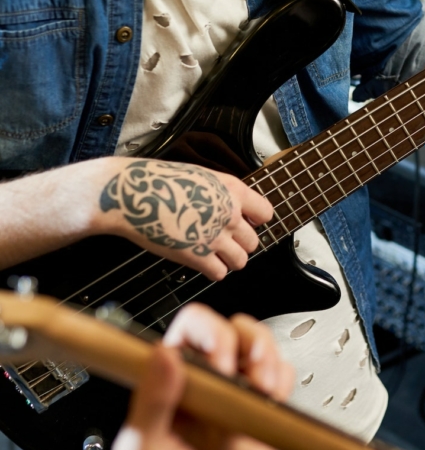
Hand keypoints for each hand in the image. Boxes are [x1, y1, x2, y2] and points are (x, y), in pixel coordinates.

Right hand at [96, 157, 273, 279]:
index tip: (247, 223)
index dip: (256, 221)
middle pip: (254, 242)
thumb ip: (225, 194)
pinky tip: (200, 260)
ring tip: (213, 253)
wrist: (134, 193)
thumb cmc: (162, 182)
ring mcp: (214, 236)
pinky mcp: (197, 256)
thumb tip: (238, 209)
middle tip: (224, 241)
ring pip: (241, 261)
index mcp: (233, 190)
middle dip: (239, 244)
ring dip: (228, 260)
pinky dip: (212, 270)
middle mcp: (229, 214)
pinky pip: (219, 273)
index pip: (266, 213)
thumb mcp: (204, 176)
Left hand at [111, 304, 293, 449]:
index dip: (207, 333)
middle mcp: (203, 379)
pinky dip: (282, 377)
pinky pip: (281, 369)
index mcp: (169, 382)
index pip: (188, 328)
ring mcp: (235, 388)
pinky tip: (271, 399)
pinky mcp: (263, 401)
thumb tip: (160, 356)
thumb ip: (148, 403)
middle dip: (244, 341)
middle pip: (228, 326)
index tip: (220, 359)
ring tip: (261, 386)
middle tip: (243, 372)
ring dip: (266, 356)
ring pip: (257, 340)